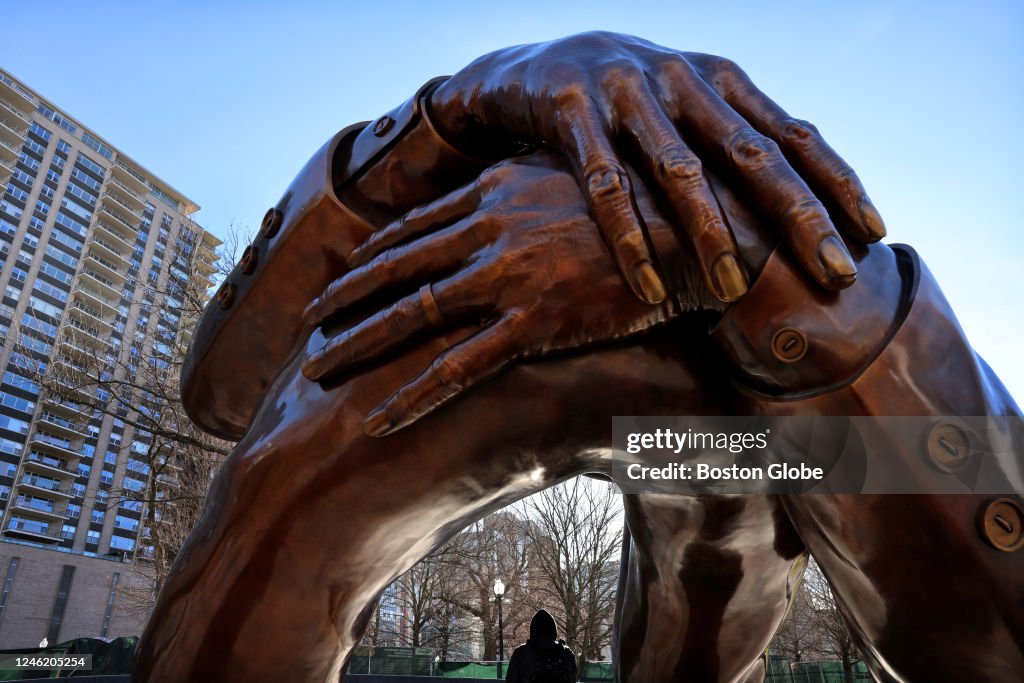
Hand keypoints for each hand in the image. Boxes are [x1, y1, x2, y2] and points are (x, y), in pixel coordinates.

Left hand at [302, 154, 688, 435]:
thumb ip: (518, 183)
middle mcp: (489, 229)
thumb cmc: (636, 199)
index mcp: (493, 190)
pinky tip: (377, 418)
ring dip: (357, 343)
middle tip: (304, 323)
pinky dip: (412, 395)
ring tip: (317, 369)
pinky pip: (458, 368)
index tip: (341, 276)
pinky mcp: (533, 324)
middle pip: (395, 268)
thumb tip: (488, 193)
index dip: (368, 256)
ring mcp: (507, 277)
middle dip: (342, 298)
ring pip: (412, 315)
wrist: (693, 225)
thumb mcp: (567, 171)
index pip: (411, 227)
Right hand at [429, 32, 883, 302]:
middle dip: (799, 216)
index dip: (837, 182)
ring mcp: (627, 93)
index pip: (792, 134)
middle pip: (752, 154)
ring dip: (710, 233)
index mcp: (720, 81)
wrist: (530, 67)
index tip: (875, 234)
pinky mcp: (572, 111)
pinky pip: (605, 184)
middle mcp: (682, 81)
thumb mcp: (685, 109)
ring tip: (734, 291)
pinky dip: (628, 237)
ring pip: (680, 171)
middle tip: (835, 272)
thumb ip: (733, 141)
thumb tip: (804, 205)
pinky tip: (648, 285)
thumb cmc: (625, 103)